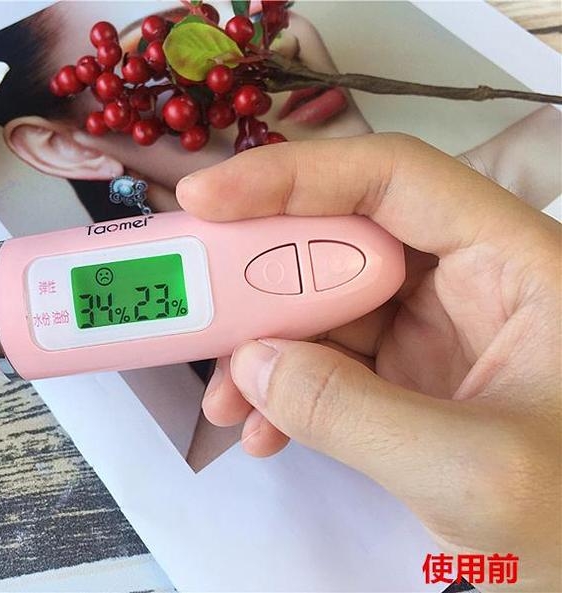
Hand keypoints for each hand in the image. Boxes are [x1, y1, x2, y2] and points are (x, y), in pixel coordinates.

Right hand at [176, 134, 560, 590]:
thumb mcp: (470, 471)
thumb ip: (351, 412)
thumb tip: (252, 361)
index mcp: (517, 264)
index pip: (395, 180)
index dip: (294, 176)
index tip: (207, 199)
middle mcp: (474, 282)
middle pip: (346, 239)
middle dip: (263, 279)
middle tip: (198, 308)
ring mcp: (440, 332)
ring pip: (328, 306)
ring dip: (265, 348)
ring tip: (225, 401)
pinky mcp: (414, 379)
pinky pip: (333, 363)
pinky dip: (288, 392)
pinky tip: (262, 431)